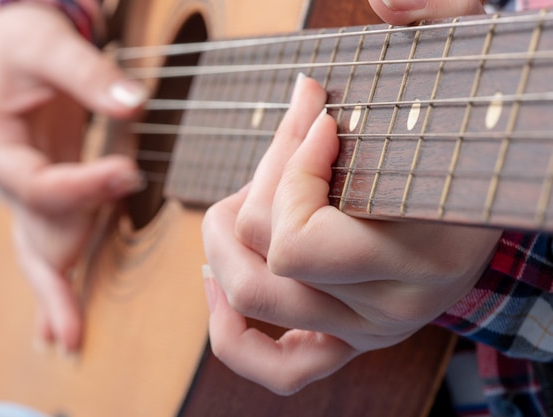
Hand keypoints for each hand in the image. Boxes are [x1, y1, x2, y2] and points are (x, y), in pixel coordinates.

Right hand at [0, 3, 146, 353]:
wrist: (6, 44)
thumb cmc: (20, 41)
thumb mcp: (49, 43)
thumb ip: (88, 74)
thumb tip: (134, 104)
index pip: (37, 183)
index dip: (83, 186)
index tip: (128, 173)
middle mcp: (4, 174)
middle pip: (27, 237)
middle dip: (51, 283)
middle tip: (69, 332)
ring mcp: (23, 188)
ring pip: (37, 247)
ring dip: (53, 293)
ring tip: (66, 338)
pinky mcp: (45, 190)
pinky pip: (51, 237)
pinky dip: (57, 276)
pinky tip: (59, 316)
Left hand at [201, 0, 495, 394]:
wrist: (484, 192)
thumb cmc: (469, 131)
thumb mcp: (464, 68)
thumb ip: (438, 17)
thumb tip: (384, 1)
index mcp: (422, 256)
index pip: (300, 240)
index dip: (289, 169)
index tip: (317, 117)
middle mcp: (391, 308)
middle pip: (268, 263)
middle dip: (256, 187)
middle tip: (280, 143)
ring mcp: (364, 329)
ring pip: (254, 302)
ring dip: (223, 245)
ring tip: (236, 201)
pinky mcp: (346, 340)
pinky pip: (277, 367)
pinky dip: (232, 334)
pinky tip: (218, 280)